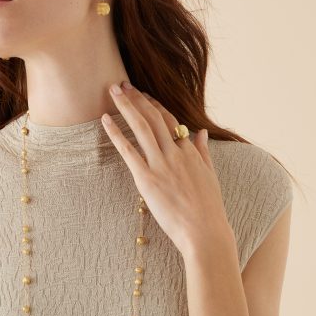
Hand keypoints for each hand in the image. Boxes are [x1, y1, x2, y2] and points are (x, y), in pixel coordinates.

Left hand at [101, 81, 235, 257]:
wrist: (205, 232)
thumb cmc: (209, 209)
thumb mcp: (210, 175)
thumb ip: (203, 152)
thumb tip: (199, 132)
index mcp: (190, 151)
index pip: (170, 120)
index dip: (154, 104)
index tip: (143, 94)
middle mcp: (175, 153)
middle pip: (153, 117)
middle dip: (136, 98)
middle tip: (121, 84)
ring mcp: (161, 164)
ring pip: (142, 127)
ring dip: (126, 106)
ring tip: (113, 91)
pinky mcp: (147, 179)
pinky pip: (129, 151)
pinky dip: (116, 133)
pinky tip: (105, 120)